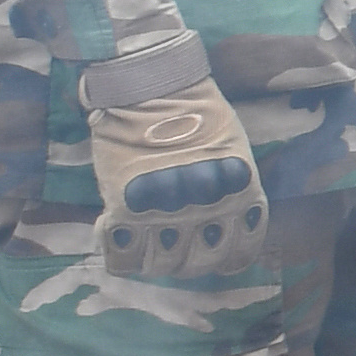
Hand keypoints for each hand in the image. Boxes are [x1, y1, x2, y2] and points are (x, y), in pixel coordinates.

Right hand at [82, 58, 263, 273]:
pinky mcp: (125, 208)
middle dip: (184, 260)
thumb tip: (219, 229)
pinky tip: (115, 229)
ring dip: (150, 258)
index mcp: (240, 197)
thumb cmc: (198, 116)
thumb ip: (230, 194)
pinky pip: (121, 255)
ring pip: (159, 267)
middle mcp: (208, 210)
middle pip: (195, 266)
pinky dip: (118, 251)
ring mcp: (166, 212)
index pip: (237, 256)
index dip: (223, 259)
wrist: (152, 89)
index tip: (212, 252)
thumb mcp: (233, 154)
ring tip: (142, 235)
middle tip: (171, 239)